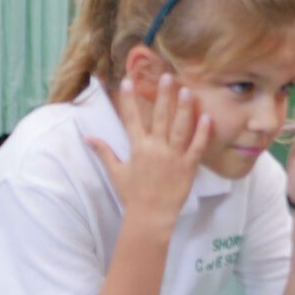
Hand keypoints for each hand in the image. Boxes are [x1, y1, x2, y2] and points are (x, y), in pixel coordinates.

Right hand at [85, 76, 210, 227]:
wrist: (150, 217)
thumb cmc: (132, 195)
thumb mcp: (116, 172)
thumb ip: (104, 152)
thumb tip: (87, 137)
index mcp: (138, 148)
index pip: (131, 118)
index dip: (129, 98)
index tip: (128, 80)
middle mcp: (156, 149)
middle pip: (160, 117)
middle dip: (163, 95)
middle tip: (167, 76)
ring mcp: (173, 157)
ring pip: (180, 127)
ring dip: (184, 108)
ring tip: (187, 90)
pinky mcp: (188, 167)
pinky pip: (197, 147)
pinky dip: (202, 132)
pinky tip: (206, 117)